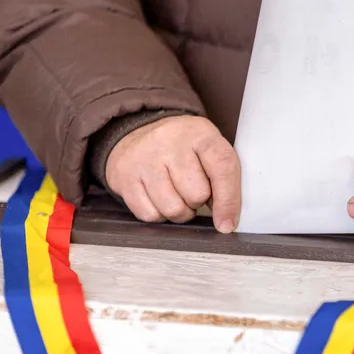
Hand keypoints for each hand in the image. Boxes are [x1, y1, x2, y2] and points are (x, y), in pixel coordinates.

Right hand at [105, 115, 240, 231]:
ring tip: (177, 196)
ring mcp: (144, 158)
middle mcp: (170, 142)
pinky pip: (149, 215)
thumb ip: (223, 177)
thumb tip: (226, 220)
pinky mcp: (124, 177)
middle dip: (198, 202)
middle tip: (192, 191)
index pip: (222, 167)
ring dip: (180, 212)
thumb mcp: (208, 148)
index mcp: (200, 133)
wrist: (139, 130)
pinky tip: (158, 199)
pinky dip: (158, 215)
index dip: (228, 200)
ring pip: (172, 209)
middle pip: (196, 194)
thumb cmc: (182, 147)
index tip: (227, 223)